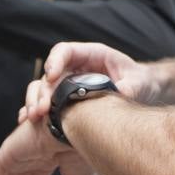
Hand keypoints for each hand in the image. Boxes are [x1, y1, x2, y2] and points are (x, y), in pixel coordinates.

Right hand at [20, 42, 155, 123]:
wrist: (144, 91)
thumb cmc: (141, 80)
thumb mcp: (139, 82)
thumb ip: (130, 87)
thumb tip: (120, 93)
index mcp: (92, 55)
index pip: (66, 51)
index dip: (55, 61)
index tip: (50, 75)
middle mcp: (76, 67)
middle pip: (50, 73)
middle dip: (43, 89)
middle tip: (41, 109)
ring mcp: (70, 83)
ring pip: (45, 88)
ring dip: (36, 101)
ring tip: (33, 118)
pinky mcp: (68, 99)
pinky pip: (49, 103)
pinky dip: (39, 111)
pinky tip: (29, 123)